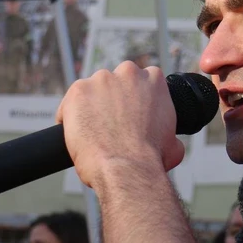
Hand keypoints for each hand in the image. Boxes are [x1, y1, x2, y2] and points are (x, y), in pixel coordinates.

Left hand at [56, 62, 184, 188]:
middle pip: (114, 81)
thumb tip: (171, 142)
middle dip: (111, 99)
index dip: (133, 98)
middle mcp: (128, 73)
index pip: (141, 79)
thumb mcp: (173, 144)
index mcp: (154, 80)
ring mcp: (101, 80)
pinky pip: (69, 104)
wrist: (128, 168)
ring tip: (93, 132)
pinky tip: (76, 135)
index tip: (128, 112)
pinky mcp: (78, 91)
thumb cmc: (151, 159)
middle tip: (110, 123)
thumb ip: (170, 134)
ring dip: (90, 107)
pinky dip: (69, 118)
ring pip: (91, 91)